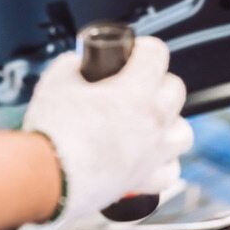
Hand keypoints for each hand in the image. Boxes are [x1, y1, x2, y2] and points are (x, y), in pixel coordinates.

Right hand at [24, 36, 192, 224]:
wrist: (46, 178)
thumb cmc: (52, 133)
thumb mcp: (56, 82)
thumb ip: (72, 65)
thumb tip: (77, 64)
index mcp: (135, 92)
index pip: (157, 54)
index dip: (143, 48)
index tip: (132, 54)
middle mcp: (153, 123)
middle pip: (176, 90)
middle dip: (157, 82)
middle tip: (135, 86)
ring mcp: (153, 154)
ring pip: (183, 132)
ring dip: (170, 123)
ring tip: (148, 123)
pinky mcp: (144, 181)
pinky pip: (171, 171)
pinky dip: (164, 163)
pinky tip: (148, 158)